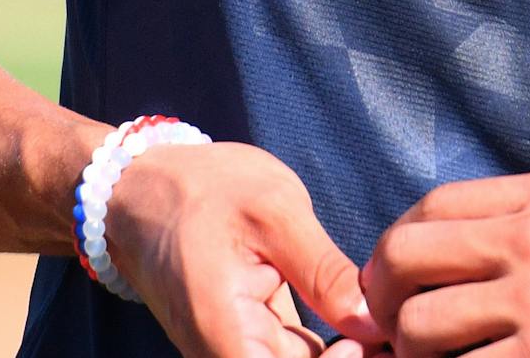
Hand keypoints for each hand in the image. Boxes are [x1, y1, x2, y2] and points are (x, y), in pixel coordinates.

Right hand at [101, 140, 383, 357]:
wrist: (141, 188)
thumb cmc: (202, 191)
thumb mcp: (274, 212)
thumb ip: (325, 272)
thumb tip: (375, 322)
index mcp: (227, 339)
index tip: (379, 336)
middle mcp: (225, 357)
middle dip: (349, 356)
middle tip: (389, 327)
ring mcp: (233, 352)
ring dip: (344, 351)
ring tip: (381, 319)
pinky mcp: (244, 339)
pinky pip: (291, 354)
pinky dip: (328, 344)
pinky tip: (358, 317)